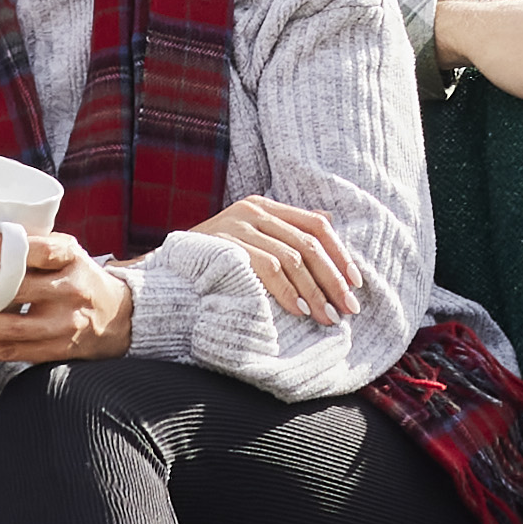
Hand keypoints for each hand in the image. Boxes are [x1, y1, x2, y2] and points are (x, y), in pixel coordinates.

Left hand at [0, 238, 136, 367]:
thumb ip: (33, 245)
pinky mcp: (52, 351)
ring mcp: (62, 327)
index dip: (9, 249)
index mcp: (73, 261)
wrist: (119, 319)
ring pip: (11, 328)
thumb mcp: (68, 252)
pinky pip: (9, 352)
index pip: (43, 252)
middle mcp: (70, 293)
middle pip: (18, 291)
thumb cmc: (79, 276)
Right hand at [189, 193, 365, 324]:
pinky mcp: (226, 245)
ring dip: (314, 291)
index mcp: (263, 206)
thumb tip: (330, 224)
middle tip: (348, 309)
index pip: (315, 225)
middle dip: (333, 279)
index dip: (339, 254)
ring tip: (327, 317)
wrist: (166, 273)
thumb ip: (285, 233)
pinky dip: (288, 291)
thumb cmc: (213, 263)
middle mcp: (253, 210)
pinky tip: (299, 310)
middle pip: (308, 243)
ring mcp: (238, 226)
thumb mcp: (251, 240)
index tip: (356, 284)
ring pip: (292, 257)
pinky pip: (268, 267)